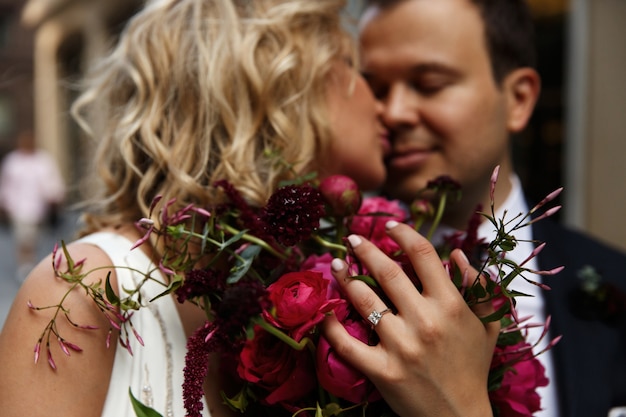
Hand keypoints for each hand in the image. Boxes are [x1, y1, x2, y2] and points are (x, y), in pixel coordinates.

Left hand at [322, 221, 498, 416]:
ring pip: (364, 300)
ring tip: (336, 265)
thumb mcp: (488, 325)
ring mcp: (400, 346)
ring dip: (345, 278)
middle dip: (366, 249)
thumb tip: (456, 253)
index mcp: (450, 305)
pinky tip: (325, 312)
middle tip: (352, 239)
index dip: (404, 233)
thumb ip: (478, 285)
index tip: (390, 225)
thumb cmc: (472, 367)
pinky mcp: (381, 370)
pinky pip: (347, 344)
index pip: (423, 254)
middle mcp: (424, 320)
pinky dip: (331, 326)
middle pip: (387, 271)